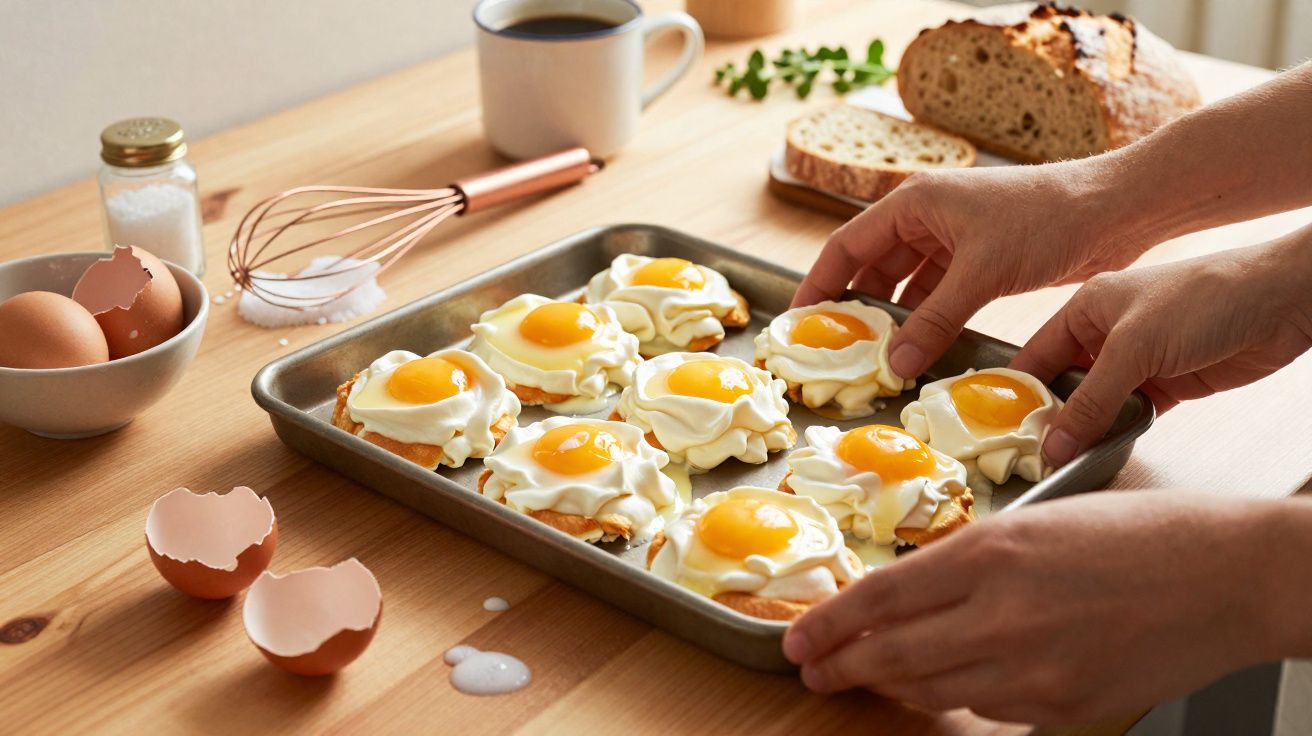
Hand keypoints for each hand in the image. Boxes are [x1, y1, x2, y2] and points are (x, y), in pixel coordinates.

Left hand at [782, 491, 1305, 723]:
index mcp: (990, 553)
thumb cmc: (1140, 535)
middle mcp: (1001, 615)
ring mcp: (1033, 670)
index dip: (827, 623)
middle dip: (840, 667)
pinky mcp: (1063, 707)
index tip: (797, 637)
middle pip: (891, 655)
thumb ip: (969, 565)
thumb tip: (910, 598)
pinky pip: (987, 710)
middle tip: (812, 672)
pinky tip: (942, 687)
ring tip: (865, 679)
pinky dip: (956, 697)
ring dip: (890, 686)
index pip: (879, 597)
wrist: (1229, 575)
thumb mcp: (1037, 524)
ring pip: (931, 690)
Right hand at [792, 160, 1148, 378]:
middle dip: (854, 309)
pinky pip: (937, 295)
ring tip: (873, 359)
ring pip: (905, 285)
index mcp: (912, 202)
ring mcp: (953, 239)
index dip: (818, 285)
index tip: (797, 322)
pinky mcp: (980, 260)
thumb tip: (895, 364)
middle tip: (833, 351)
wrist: (1115, 210)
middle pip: (871, 267)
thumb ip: (935, 319)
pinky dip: (927, 321)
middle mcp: (925, 217)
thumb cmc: (1046, 219)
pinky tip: (919, 351)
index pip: (845, 246)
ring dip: (894, 320)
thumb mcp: (983, 272)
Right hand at [1011, 232, 1311, 465]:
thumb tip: (1054, 444)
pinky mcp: (1167, 385)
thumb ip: (1091, 401)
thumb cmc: (1205, 298)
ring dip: (1084, 430)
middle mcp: (1106, 335)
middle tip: (1027, 455)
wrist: (1282, 302)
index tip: (996, 429)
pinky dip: (1117, 433)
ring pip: (1096, 405)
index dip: (1014, 393)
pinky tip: (1103, 450)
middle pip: (1062, 385)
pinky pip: (1129, 415)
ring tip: (1061, 461)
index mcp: (1085, 310)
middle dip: (1047, 418)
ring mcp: (1137, 362)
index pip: (1035, 356)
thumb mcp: (1134, 347)